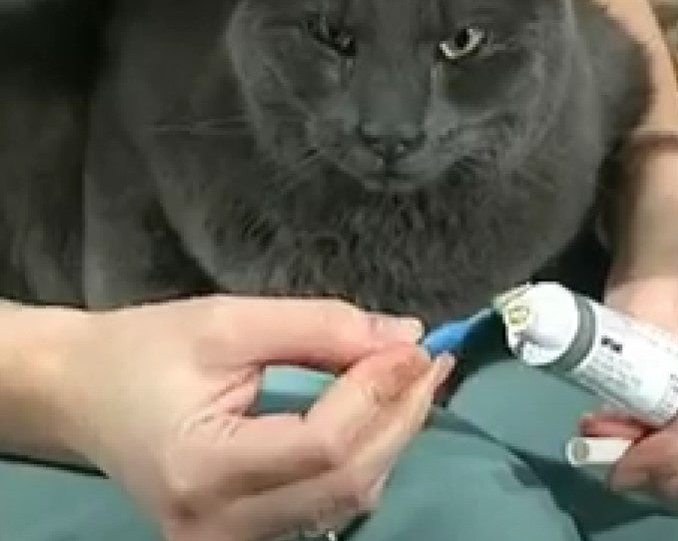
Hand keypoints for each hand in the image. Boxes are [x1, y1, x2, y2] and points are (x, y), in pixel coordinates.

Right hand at [51, 296, 451, 540]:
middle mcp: (218, 525)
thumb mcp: (228, 321)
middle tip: (431, 361)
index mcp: (201, 467)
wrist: (84, 394)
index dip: (378, 393)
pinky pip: (327, 504)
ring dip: (390, 438)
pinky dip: (363, 457)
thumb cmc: (145, 351)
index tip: (414, 347)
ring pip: (347, 499)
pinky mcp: (243, 538)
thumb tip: (405, 335)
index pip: (322, 444)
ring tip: (412, 382)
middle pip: (347, 480)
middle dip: (400, 416)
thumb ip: (319, 327)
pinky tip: (378, 414)